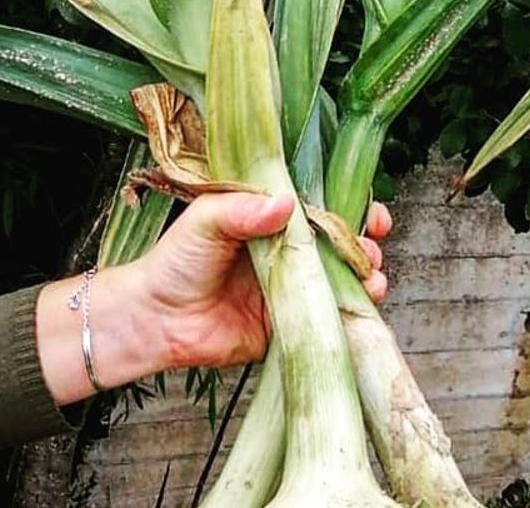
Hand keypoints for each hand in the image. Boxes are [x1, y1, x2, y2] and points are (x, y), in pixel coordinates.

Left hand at [137, 193, 392, 370]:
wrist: (156, 320)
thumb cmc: (176, 261)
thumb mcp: (205, 220)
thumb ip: (244, 209)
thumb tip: (286, 203)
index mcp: (270, 220)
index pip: (321, 207)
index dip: (350, 206)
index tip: (370, 211)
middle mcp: (288, 253)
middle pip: (340, 243)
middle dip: (365, 241)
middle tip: (373, 241)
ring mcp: (291, 290)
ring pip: (341, 280)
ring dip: (366, 275)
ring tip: (371, 273)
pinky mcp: (289, 326)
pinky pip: (326, 318)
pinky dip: (350, 312)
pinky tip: (363, 303)